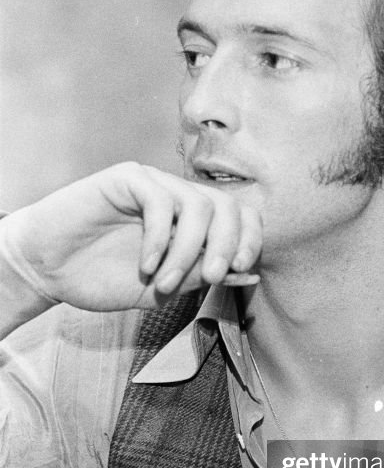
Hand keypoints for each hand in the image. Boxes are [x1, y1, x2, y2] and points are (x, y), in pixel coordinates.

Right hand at [0, 162, 261, 311]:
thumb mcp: (164, 289)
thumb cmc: (104, 278)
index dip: (250, 238)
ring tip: (164, 283)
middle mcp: (179, 197)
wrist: (49, 271)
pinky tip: (145, 265)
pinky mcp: (127, 178)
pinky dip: (159, 238)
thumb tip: (249, 274)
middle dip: (225, 245)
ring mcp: (154, 185)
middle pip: (227, 206)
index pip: (240, 216)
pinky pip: (160, 201)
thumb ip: (202, 278)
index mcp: (193, 222)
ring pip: (198, 204)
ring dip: (187, 251)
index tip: (239, 269)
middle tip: (210, 278)